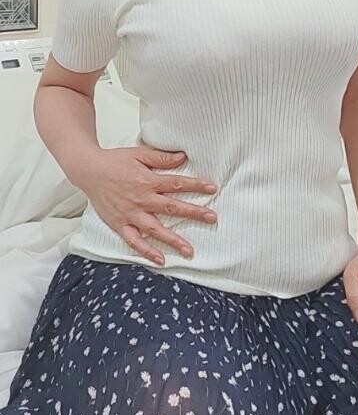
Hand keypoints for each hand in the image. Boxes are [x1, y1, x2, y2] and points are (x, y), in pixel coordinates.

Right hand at [75, 145, 218, 265]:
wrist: (88, 171)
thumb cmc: (114, 161)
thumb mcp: (139, 154)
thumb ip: (161, 157)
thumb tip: (183, 157)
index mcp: (147, 180)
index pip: (177, 183)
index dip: (196, 185)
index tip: (212, 188)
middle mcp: (141, 199)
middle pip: (171, 207)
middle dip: (193, 213)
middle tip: (212, 218)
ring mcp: (130, 214)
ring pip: (155, 229)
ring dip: (173, 240)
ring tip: (189, 250)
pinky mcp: (120, 224)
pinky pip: (134, 241)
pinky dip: (146, 251)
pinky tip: (160, 260)